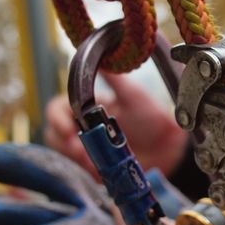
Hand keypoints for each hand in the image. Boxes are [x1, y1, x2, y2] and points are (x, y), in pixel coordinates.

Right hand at [43, 73, 188, 176]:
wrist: (171, 148)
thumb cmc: (153, 118)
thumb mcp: (133, 96)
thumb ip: (114, 79)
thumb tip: (102, 53)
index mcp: (88, 107)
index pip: (58, 108)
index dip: (57, 117)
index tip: (68, 127)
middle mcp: (83, 127)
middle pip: (53, 132)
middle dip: (61, 140)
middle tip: (77, 148)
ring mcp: (88, 148)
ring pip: (61, 152)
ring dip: (69, 155)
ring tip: (87, 158)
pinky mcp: (95, 168)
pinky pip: (78, 171)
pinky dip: (83, 170)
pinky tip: (96, 168)